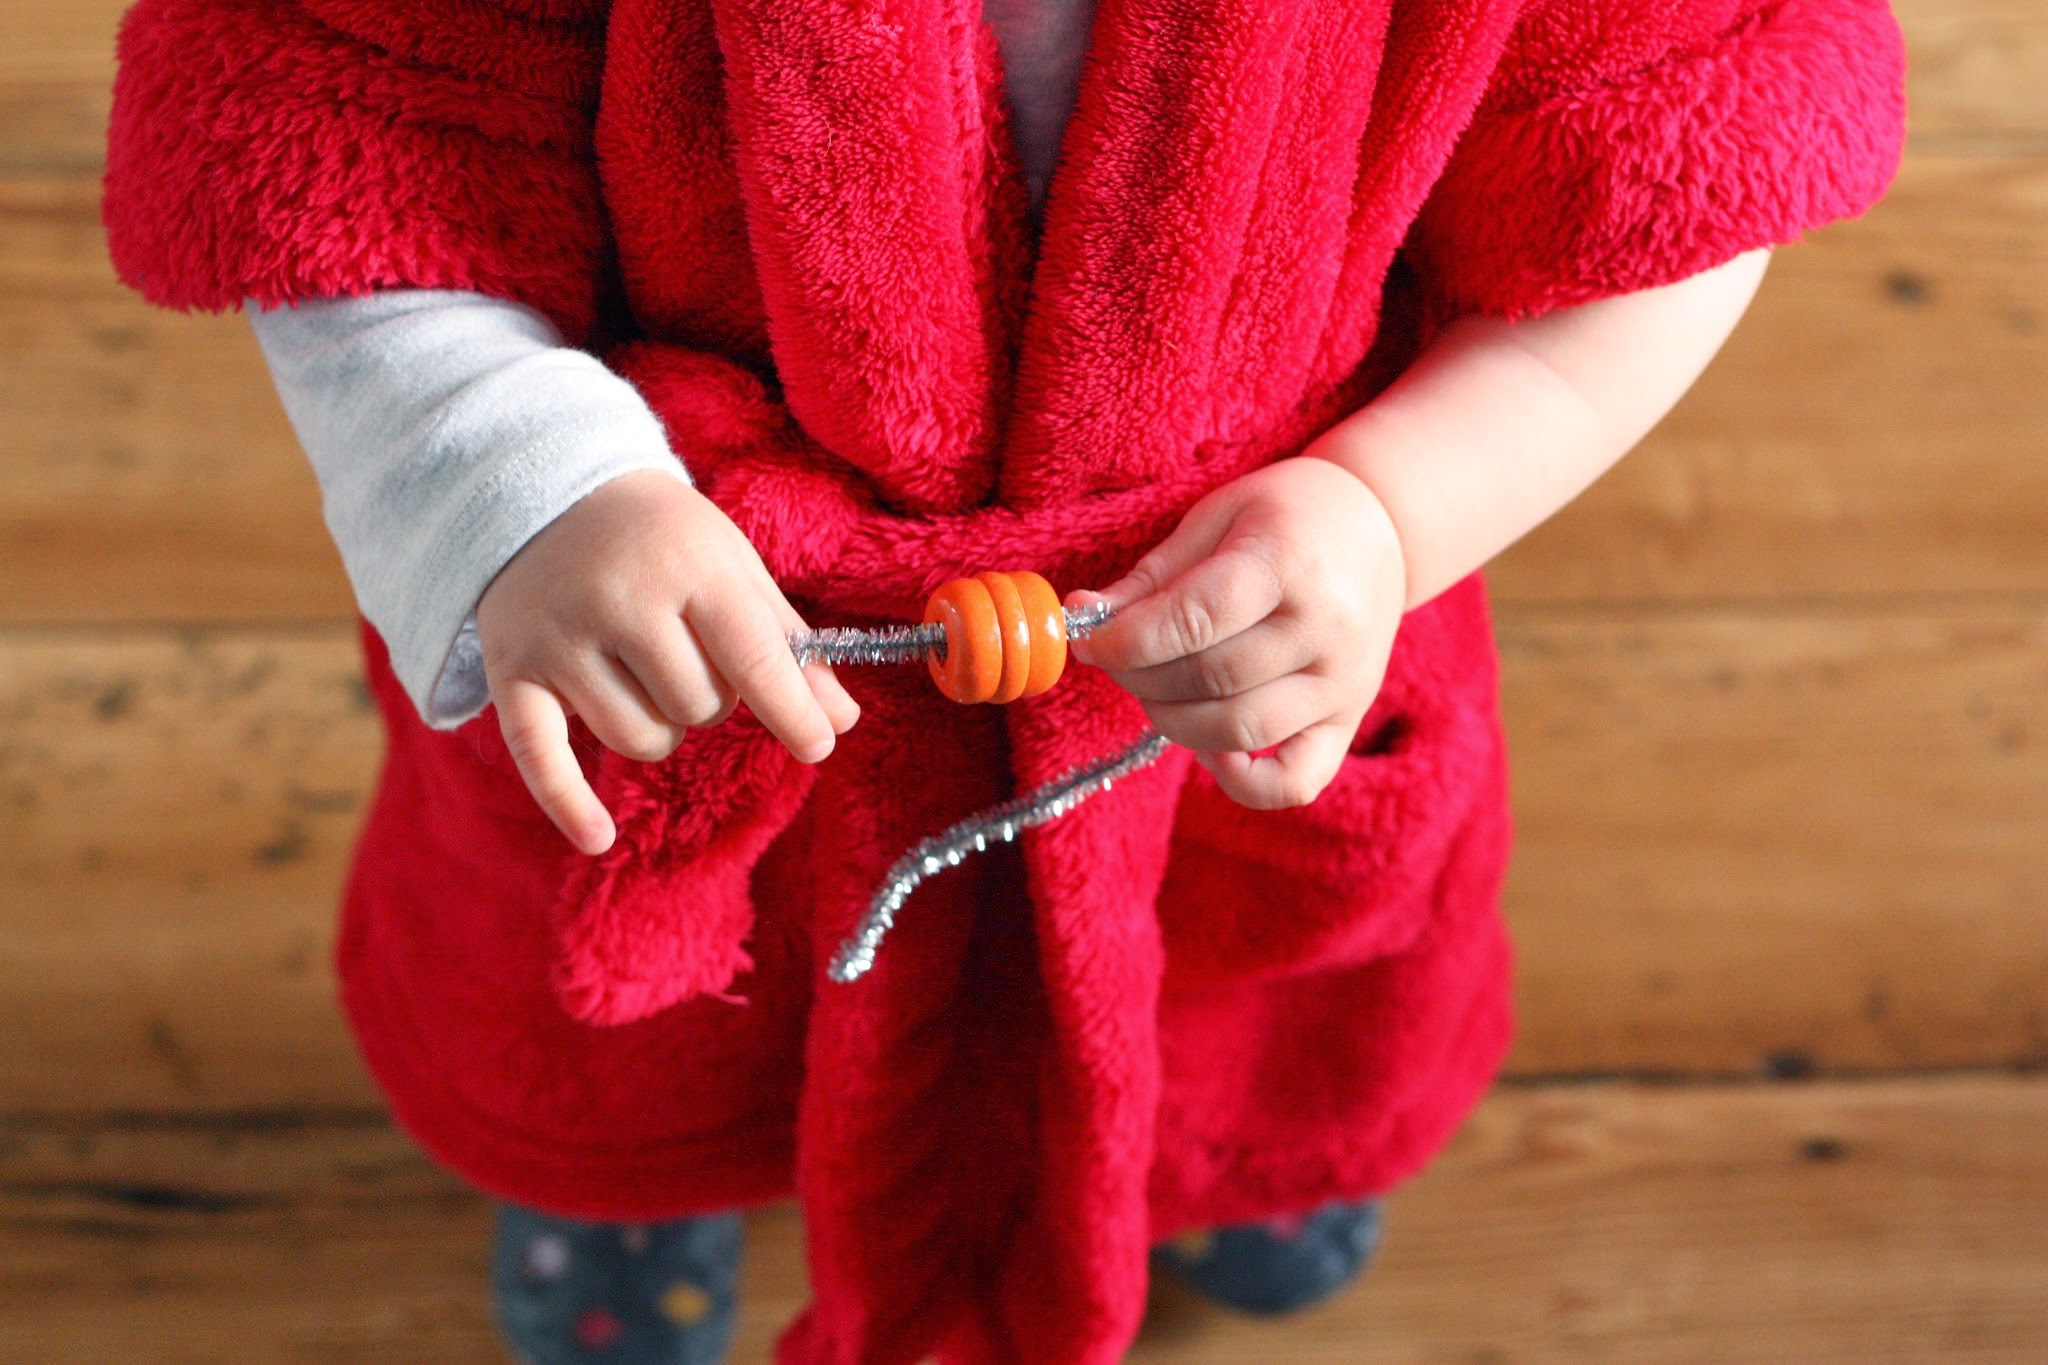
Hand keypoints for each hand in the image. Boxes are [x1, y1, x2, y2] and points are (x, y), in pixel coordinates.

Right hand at [476, 468, 859, 855]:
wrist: (545, 494)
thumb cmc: (661, 540)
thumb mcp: (732, 566)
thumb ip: (786, 643)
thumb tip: (841, 721)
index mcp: (687, 566)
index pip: (752, 657)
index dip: (791, 710)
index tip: (819, 745)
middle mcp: (619, 601)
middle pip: (696, 707)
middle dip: (709, 699)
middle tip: (687, 655)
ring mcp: (560, 639)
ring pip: (640, 738)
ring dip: (658, 728)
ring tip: (643, 678)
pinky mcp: (513, 672)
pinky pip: (541, 758)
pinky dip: (570, 803)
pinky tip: (599, 837)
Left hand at [1066, 456, 1405, 809]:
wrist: (1381, 528)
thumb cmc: (1286, 517)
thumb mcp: (1217, 518)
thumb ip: (1153, 576)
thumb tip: (1085, 617)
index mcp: (1288, 562)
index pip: (1195, 619)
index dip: (1127, 640)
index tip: (1090, 641)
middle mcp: (1325, 627)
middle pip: (1210, 679)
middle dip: (1140, 677)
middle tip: (1118, 660)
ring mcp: (1344, 681)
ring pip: (1240, 730)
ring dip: (1173, 722)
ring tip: (1156, 690)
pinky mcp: (1350, 719)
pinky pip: (1294, 781)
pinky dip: (1242, 782)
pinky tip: (1213, 749)